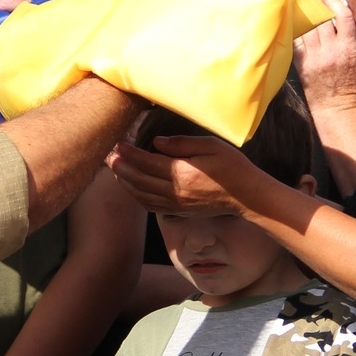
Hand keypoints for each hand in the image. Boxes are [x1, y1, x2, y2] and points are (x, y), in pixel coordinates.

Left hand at [106, 135, 257, 216]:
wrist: (246, 196)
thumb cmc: (232, 166)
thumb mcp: (211, 146)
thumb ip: (182, 144)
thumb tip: (155, 143)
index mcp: (183, 173)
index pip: (147, 163)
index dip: (129, 154)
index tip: (117, 144)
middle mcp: (176, 192)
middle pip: (139, 180)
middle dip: (121, 167)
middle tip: (108, 155)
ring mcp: (176, 204)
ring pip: (141, 195)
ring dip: (125, 182)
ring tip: (115, 169)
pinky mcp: (178, 211)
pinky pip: (150, 206)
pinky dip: (136, 196)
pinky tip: (131, 187)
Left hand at [291, 0, 355, 116]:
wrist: (335, 107)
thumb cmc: (353, 83)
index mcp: (349, 48)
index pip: (343, 17)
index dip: (334, 0)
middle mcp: (331, 51)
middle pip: (322, 17)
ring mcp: (314, 57)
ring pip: (307, 26)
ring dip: (302, 8)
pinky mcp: (301, 63)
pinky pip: (296, 39)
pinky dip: (294, 25)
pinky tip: (290, 14)